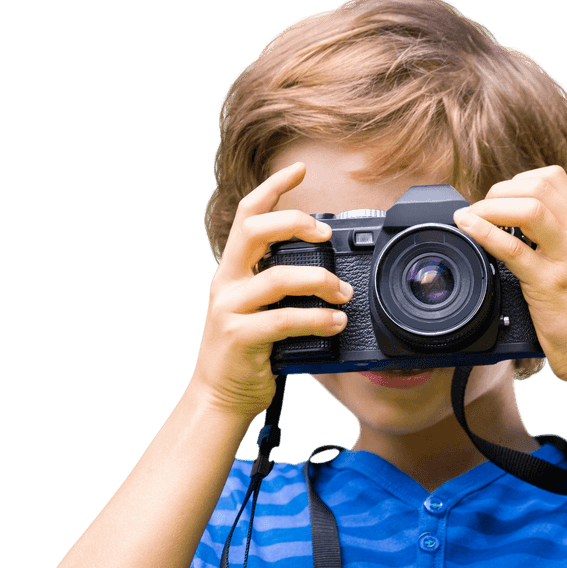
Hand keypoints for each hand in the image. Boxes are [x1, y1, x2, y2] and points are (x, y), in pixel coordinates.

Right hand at [189, 162, 353, 421]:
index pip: (249, 215)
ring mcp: (230, 309)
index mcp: (233, 271)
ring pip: (278, 278)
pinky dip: (317, 319)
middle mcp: (226, 283)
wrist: (220, 397)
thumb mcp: (260, 313)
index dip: (273, 188)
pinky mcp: (240, 337)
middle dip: (295, 223)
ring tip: (345, 294)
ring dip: (320, 281)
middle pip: (255, 230)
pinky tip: (336, 322)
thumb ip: (282, 291)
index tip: (299, 170)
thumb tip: (329, 276)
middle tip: (326, 236)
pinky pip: (285, 320)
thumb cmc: (247, 356)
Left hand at [453, 165, 566, 389]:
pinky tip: (468, 227)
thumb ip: (554, 243)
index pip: (552, 178)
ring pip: (528, 208)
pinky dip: (484, 232)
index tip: (499, 200)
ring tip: (473, 219)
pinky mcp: (549, 284)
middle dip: (500, 191)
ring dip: (491, 206)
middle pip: (538, 185)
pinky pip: (512, 247)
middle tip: (481, 211)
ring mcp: (566, 258)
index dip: (517, 181)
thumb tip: (516, 228)